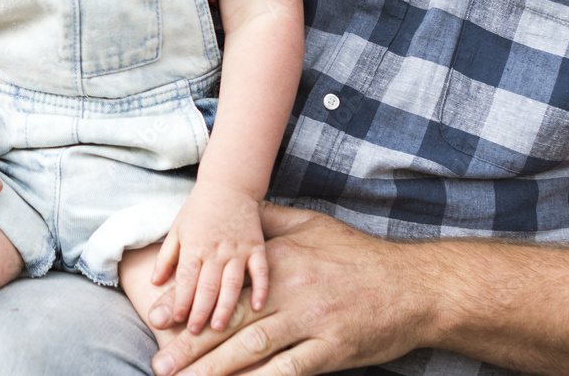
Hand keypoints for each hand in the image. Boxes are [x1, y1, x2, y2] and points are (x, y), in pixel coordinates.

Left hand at [149, 203, 432, 375]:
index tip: (158, 317)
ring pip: (253, 348)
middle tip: (158, 362)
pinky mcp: (331, 351)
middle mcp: (291, 290)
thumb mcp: (312, 224)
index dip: (191, 302)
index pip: (226, 284)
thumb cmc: (357, 254)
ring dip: (213, 369)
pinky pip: (288, 371)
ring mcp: (312, 322)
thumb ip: (270, 219)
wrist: (410, 285)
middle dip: (191, 345)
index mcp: (281, 259)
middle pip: (232, 321)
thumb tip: (237, 209)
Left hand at [152, 180, 267, 334]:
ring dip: (226, 307)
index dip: (181, 302)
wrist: (228, 183)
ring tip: (220, 327)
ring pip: (232, 284)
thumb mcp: (177, 228)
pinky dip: (261, 288)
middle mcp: (216, 250)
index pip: (186, 280)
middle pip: (207, 287)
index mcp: (194, 246)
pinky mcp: (256, 246)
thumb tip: (154, 283)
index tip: (178, 321)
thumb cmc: (199, 207)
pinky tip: (258, 306)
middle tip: (196, 334)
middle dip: (200, 312)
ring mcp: (238, 249)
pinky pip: (261, 271)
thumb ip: (166, 257)